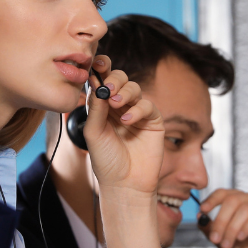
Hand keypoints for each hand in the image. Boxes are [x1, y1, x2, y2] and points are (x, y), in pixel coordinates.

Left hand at [83, 54, 164, 197]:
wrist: (125, 184)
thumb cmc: (106, 161)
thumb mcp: (94, 133)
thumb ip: (96, 108)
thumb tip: (97, 83)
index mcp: (102, 108)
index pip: (102, 82)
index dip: (101, 69)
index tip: (97, 63)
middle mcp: (119, 107)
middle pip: (120, 79)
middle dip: (114, 78)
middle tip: (108, 87)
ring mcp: (137, 113)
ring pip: (134, 88)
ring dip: (125, 92)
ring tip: (117, 104)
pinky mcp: (153, 121)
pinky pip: (147, 105)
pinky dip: (137, 109)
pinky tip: (128, 120)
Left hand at [199, 188, 247, 247]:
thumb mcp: (220, 240)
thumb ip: (209, 228)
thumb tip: (200, 216)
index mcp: (238, 200)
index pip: (224, 193)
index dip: (212, 199)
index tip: (203, 210)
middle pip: (233, 200)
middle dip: (221, 221)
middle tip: (214, 239)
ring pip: (246, 209)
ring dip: (232, 228)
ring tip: (227, 244)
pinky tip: (241, 238)